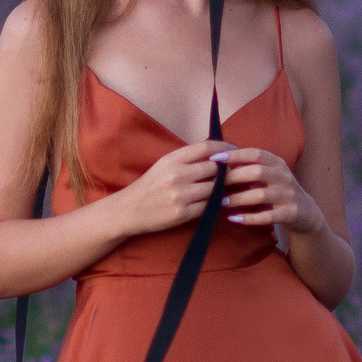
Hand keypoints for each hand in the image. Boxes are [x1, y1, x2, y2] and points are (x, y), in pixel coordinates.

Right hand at [118, 141, 232, 234]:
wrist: (129, 210)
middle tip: (232, 171)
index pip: (205, 148)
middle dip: (225, 169)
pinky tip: (217, 201)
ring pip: (215, 188)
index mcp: (172, 160)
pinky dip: (215, 203)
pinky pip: (209, 205)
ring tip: (225, 187)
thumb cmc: (149, 186)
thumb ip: (187, 159)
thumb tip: (217, 153)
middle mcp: (177, 175)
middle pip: (214, 167)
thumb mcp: (164, 165)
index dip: (223, 147)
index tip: (232, 150)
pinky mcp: (183, 213)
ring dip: (222, 187)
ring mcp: (180, 195)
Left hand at [216, 145, 326, 235]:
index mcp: (277, 163)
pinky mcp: (290, 213)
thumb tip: (217, 160)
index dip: (236, 155)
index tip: (215, 158)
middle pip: (258, 172)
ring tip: (220, 202)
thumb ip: (249, 167)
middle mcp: (284, 177)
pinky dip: (250, 218)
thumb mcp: (268, 175)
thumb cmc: (278, 191)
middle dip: (234, 176)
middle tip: (214, 182)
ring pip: (262, 195)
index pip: (256, 154)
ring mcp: (289, 195)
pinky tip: (234, 218)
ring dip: (239, 198)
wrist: (306, 213)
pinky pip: (268, 216)